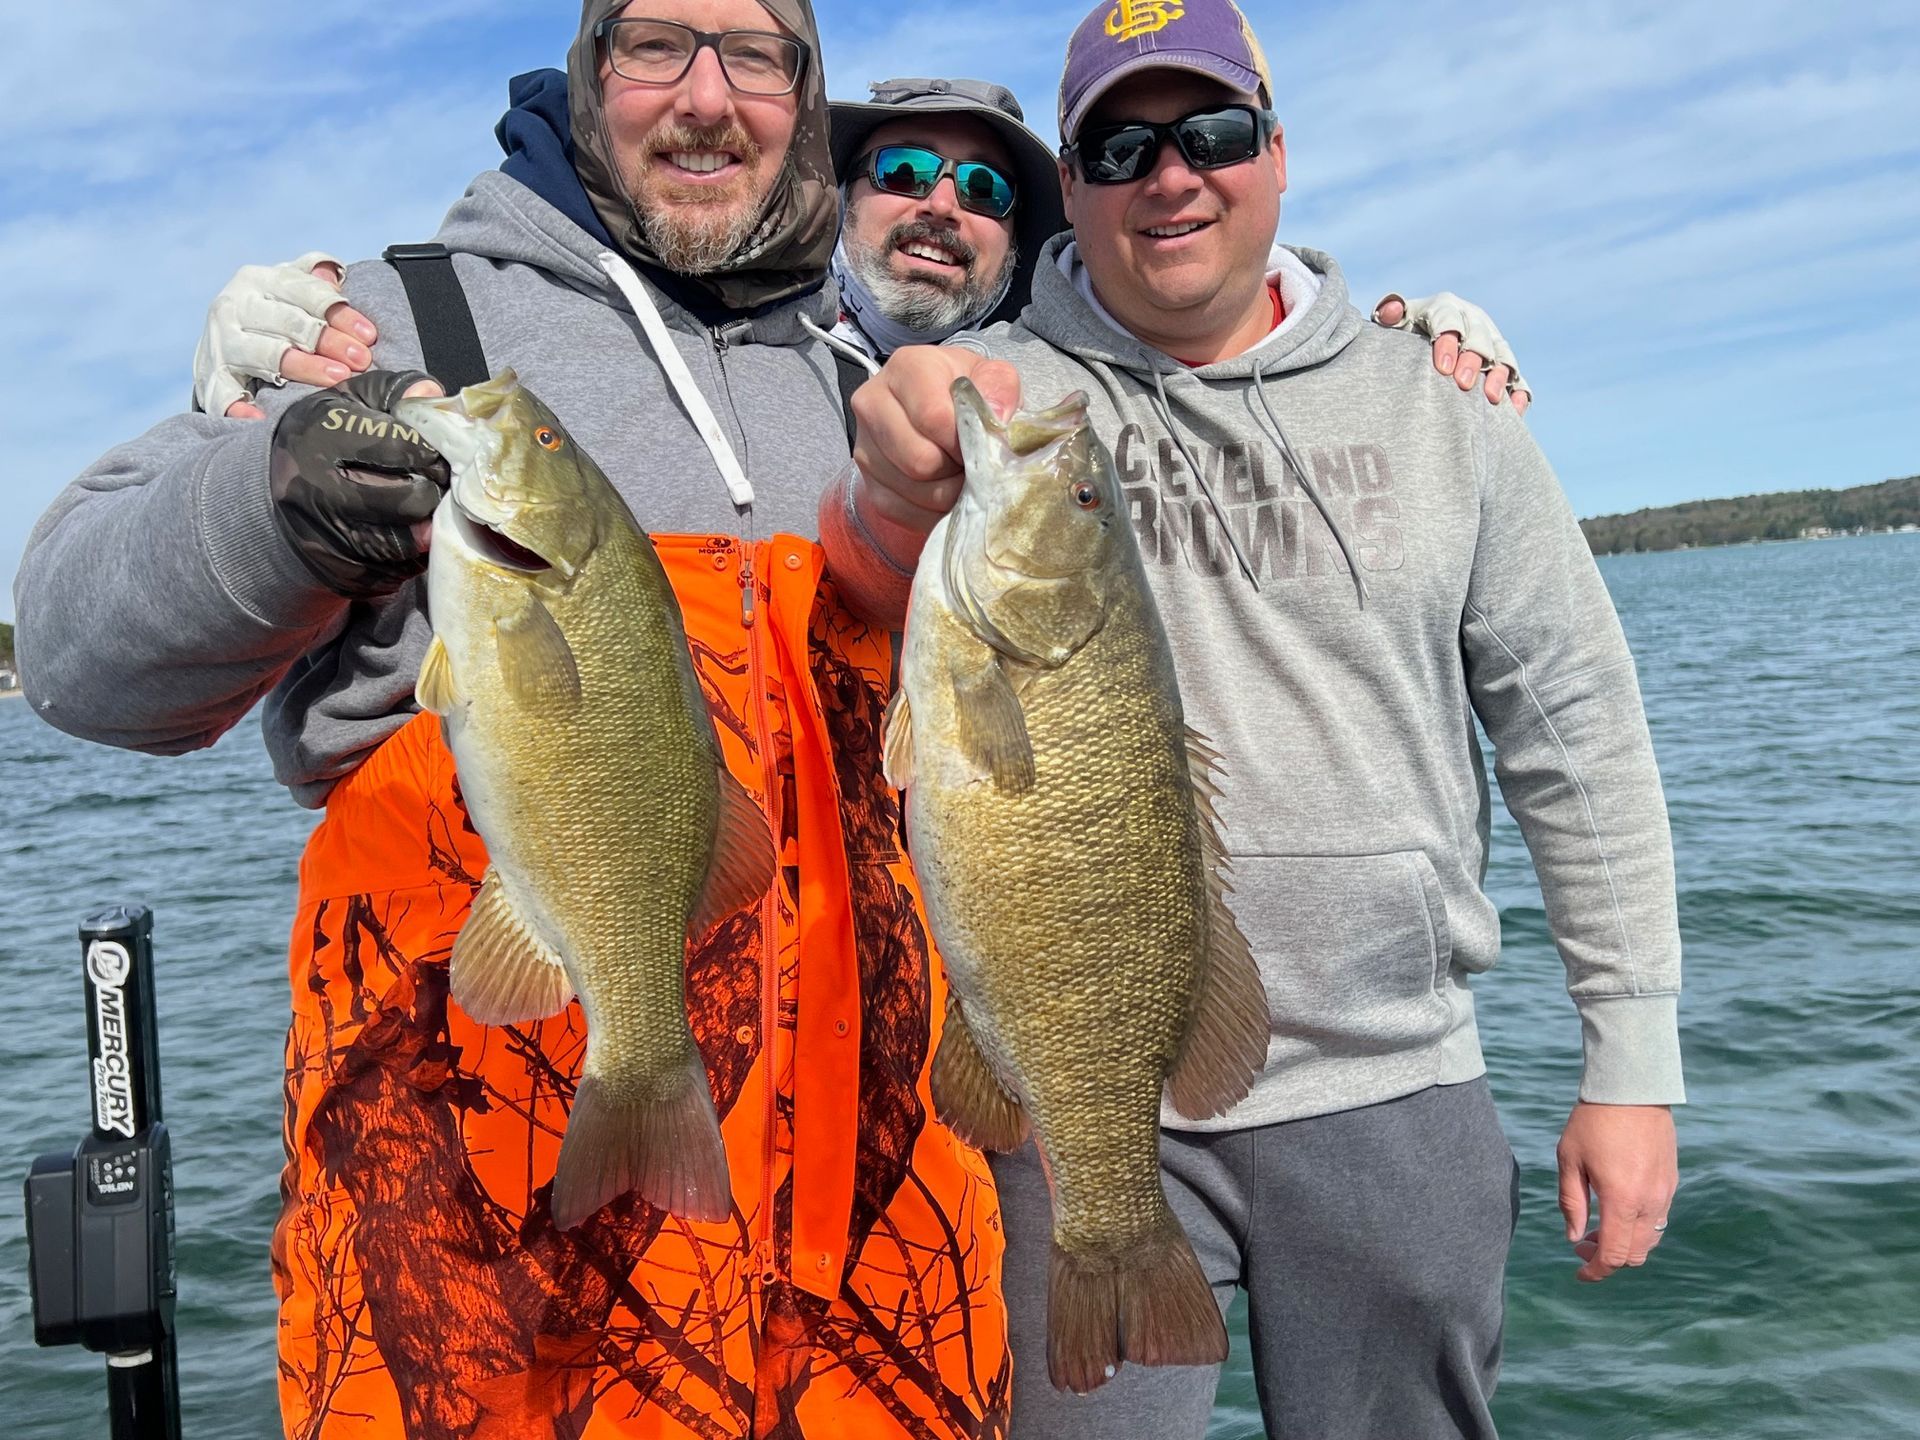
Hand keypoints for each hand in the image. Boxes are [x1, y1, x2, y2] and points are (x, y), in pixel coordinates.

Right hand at [195, 253, 379, 419]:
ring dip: (302, 366)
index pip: (305, 292)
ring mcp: (220, 341)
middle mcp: (236, 306)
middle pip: (289, 322)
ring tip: (336, 379)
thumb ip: (315, 282)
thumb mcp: (293, 291)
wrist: (226, 342)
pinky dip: (239, 407)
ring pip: (265, 353)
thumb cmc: (275, 315)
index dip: (340, 313)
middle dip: (328, 340)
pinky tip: (261, 419)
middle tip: (361, 360)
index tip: (369, 336)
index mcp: (260, 280)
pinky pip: (223, 394)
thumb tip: (333, 271)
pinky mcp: (210, 375)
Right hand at [269, 369, 448, 598]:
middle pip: (410, 499)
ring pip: (408, 542)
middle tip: (438, 482)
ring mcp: (327, 538)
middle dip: (435, 490)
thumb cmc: (323, 439)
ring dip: (429, 524)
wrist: (269, 495)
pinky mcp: (340, 573)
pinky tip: (408, 532)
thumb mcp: (348, 402)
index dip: (430, 451)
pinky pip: (398, 571)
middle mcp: (319, 491)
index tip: (433, 452)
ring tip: (427, 506)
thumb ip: (393, 391)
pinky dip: (414, 555)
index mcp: (321, 438)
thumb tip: (434, 394)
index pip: (401, 448)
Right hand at [850, 346, 1020, 536]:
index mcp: (907, 367)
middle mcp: (873, 403)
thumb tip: (995, 419)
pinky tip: (944, 492)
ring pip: (914, 490)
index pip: (934, 417)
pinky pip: (900, 511)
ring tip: (958, 474)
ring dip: (948, 492)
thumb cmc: (968, 393)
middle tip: (970, 462)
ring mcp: (864, 447)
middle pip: (919, 460)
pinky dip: (931, 511)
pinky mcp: (868, 484)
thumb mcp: (992, 377)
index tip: (981, 443)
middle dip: (956, 470)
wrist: (942, 409)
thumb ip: (1000, 389)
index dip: (966, 442)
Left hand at [1374, 292, 1530, 415]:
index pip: (1449, 321)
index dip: (1448, 343)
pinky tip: (1515, 409)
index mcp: (1447, 309)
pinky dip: (1518, 394)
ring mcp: (1492, 345)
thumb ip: (1388, 314)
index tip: (1441, 368)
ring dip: (1499, 376)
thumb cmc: (1402, 336)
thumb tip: (1391, 311)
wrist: (1418, 347)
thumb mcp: (1393, 325)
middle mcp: (1474, 323)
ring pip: (1503, 357)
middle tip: (1462, 384)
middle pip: (1479, 339)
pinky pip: (1519, 380)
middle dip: (1473, 360)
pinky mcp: (1504, 368)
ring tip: (1491, 398)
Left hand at [1556, 1102, 1677, 1282]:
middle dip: (1608, 1259)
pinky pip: (1658, 1220)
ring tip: (1596, 1229)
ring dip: (1625, 1245)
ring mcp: (1665, 1193)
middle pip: (1634, 1254)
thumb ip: (1571, 1202)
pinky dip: (1638, 1228)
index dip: (1596, 1271)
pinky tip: (1616, 1211)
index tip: (1579, 1275)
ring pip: (1650, 1240)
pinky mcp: (1671, 1182)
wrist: (1632, 1090)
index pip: (1613, 1254)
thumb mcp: (1569, 1159)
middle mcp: (1649, 1202)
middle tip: (1582, 1245)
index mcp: (1621, 1200)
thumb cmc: (1593, 1122)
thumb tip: (1573, 1238)